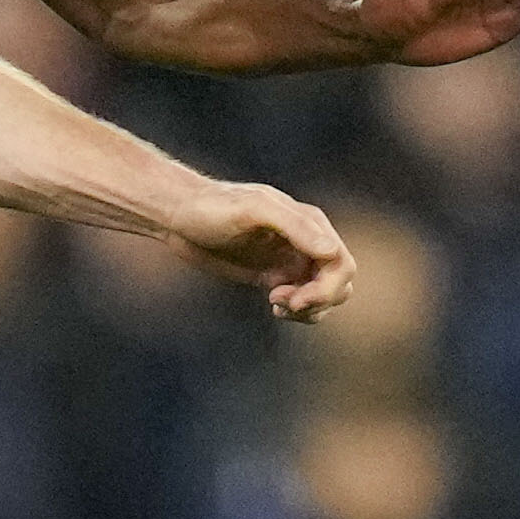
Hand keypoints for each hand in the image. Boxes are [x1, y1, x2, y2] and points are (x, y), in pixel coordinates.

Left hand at [163, 182, 355, 321]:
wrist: (178, 216)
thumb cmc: (213, 207)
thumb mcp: (252, 210)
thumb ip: (293, 226)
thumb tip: (330, 250)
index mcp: (309, 222)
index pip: (341, 263)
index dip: (327, 288)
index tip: (296, 298)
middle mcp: (305, 241)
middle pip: (339, 283)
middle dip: (319, 300)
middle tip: (282, 302)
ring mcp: (289, 259)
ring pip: (324, 295)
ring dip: (310, 309)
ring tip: (276, 305)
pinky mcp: (273, 275)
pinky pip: (301, 300)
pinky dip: (297, 311)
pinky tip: (274, 308)